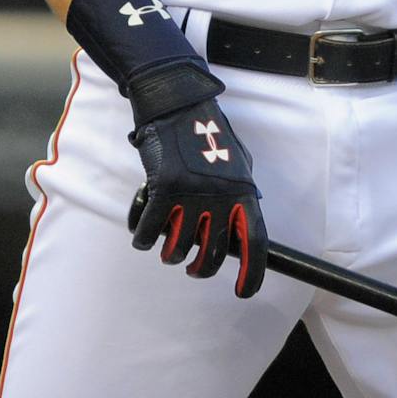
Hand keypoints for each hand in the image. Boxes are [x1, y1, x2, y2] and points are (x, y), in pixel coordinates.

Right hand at [124, 87, 266, 297]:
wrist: (177, 104)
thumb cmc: (206, 133)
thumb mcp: (237, 163)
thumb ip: (240, 194)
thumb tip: (241, 228)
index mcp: (243, 192)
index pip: (254, 242)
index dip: (252, 274)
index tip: (244, 293)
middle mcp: (220, 197)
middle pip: (213, 255)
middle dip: (200, 270)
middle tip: (191, 268)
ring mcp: (191, 193)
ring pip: (179, 247)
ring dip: (170, 255)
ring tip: (168, 250)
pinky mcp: (163, 187)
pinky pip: (151, 230)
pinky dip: (143, 239)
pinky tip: (142, 238)